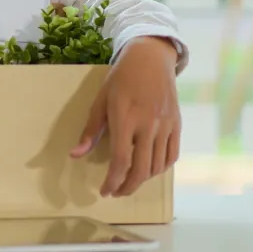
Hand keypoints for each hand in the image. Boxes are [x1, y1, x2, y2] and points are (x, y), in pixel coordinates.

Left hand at [70, 36, 180, 196]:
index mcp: (125, 119)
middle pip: (141, 169)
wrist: (150, 59)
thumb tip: (75, 154)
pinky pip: (172, 155)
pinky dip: (161, 168)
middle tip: (116, 192)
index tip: (105, 191)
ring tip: (129, 182)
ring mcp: (166, 126)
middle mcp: (148, 125)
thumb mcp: (100, 100)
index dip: (113, 180)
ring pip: (158, 165)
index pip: (121, 160)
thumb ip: (91, 130)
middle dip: (127, 187)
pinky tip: (150, 169)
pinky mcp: (177, 124)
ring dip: (143, 180)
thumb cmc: (121, 78)